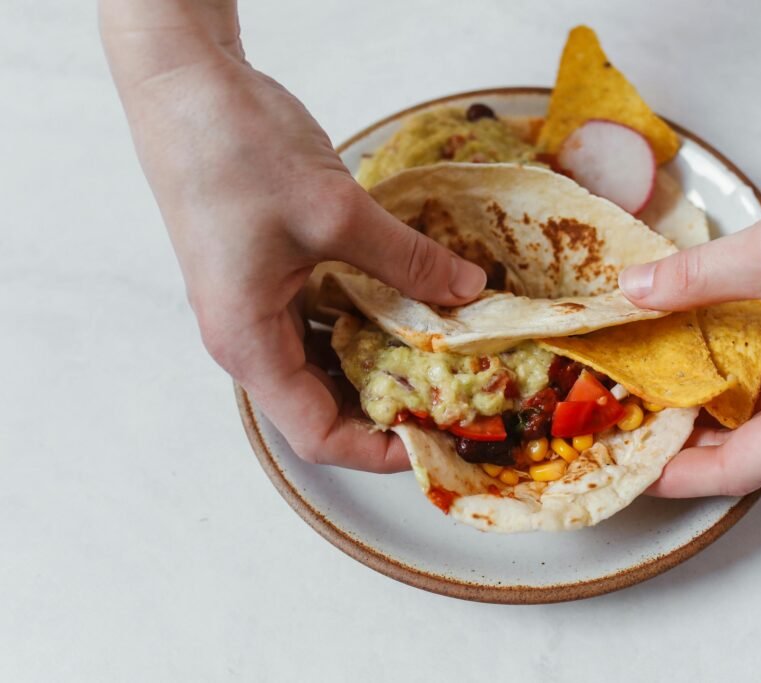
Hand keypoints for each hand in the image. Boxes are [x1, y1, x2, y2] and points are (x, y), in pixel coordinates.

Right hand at [100, 1, 484, 469]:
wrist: (184, 87)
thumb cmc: (234, 152)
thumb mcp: (335, 212)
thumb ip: (406, 261)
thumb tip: (470, 293)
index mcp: (249, 342)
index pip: (318, 435)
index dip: (380, 451)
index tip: (439, 438)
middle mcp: (250, 337)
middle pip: (326, 404)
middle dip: (391, 407)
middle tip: (459, 395)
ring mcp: (259, 305)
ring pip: (329, 361)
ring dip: (386, 361)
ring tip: (449, 356)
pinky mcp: (272, 273)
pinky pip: (326, 318)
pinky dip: (372, 320)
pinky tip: (416, 305)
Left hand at [620, 43, 760, 496]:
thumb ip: (700, 277)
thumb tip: (636, 290)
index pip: (744, 466)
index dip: (679, 472)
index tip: (628, 465)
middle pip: (755, 447)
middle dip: (688, 439)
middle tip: (626, 422)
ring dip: (714, 405)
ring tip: (650, 392)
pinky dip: (743, 376)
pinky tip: (702, 355)